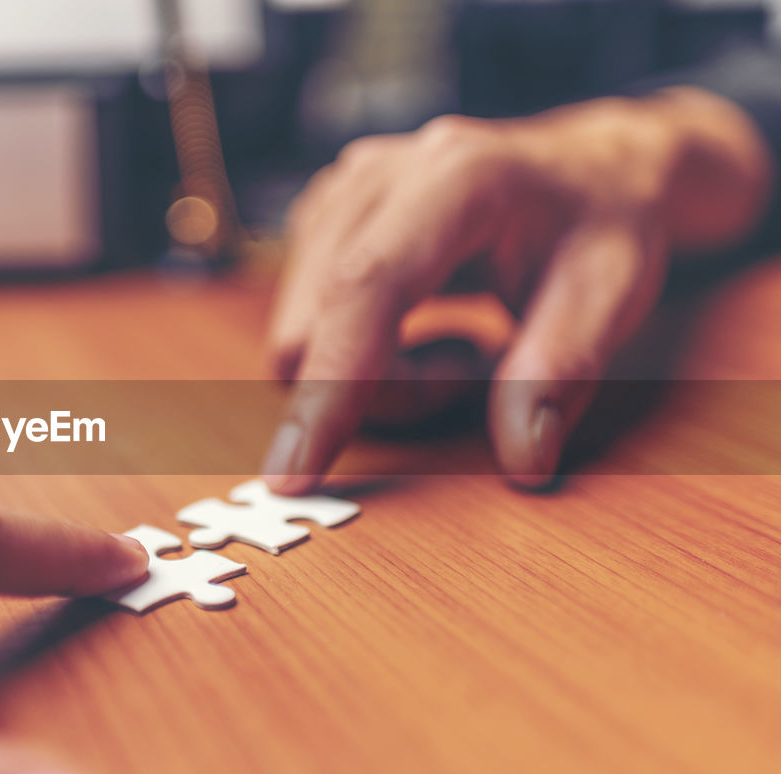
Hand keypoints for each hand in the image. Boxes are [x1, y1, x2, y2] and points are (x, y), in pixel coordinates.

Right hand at [264, 87, 771, 490]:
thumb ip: (560, 374)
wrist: (588, 169)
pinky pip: (306, 324)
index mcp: (454, 179)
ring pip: (302, 335)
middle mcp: (377, 175)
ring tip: (457, 346)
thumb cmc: (601, 225)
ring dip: (374, 375)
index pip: (365, 289)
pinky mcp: (322, 219)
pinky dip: (359, 353)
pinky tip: (421, 329)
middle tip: (473, 371)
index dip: (327, 385)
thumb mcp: (610, 297)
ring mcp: (341, 193)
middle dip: (382, 388)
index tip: (295, 472)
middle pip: (317, 328)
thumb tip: (522, 459)